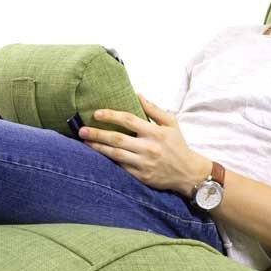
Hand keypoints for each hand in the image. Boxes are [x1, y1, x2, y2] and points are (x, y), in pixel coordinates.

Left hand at [78, 92, 203, 194]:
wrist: (188, 173)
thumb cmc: (177, 145)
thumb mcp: (171, 123)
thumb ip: (153, 109)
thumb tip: (137, 94)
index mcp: (155, 133)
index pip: (129, 120)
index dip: (111, 115)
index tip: (96, 113)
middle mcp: (149, 148)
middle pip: (118, 139)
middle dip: (98, 134)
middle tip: (82, 130)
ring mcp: (144, 164)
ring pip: (116, 155)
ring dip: (98, 148)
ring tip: (85, 142)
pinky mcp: (142, 177)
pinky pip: (121, 168)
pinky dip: (108, 162)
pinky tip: (96, 156)